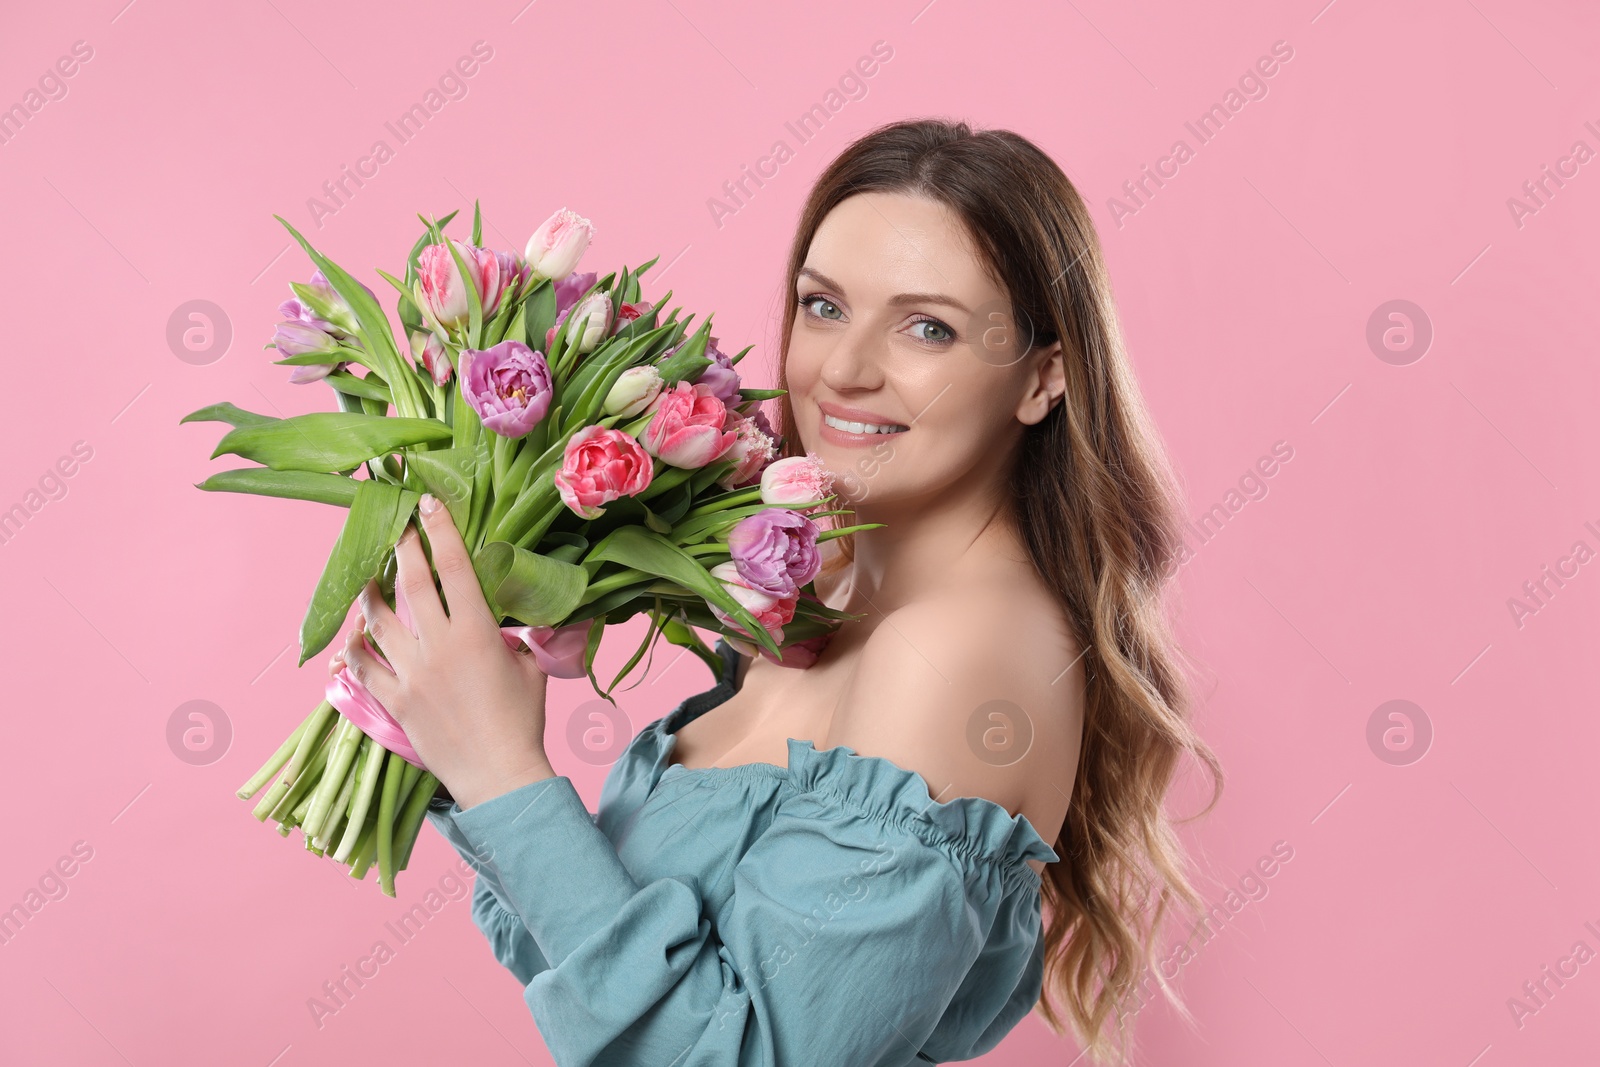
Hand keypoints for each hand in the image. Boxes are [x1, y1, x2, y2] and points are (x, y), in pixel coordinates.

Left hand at [329, 492, 554, 809]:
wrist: (499, 776)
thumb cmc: (522, 722)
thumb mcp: (529, 668)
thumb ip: (516, 638)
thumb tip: (513, 622)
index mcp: (476, 634)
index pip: (454, 569)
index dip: (440, 532)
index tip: (428, 505)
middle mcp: (438, 647)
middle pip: (412, 584)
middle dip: (402, 547)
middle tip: (395, 524)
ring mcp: (411, 674)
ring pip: (377, 621)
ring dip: (371, 594)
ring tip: (369, 576)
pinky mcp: (394, 701)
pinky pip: (362, 667)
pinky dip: (354, 648)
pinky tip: (352, 635)